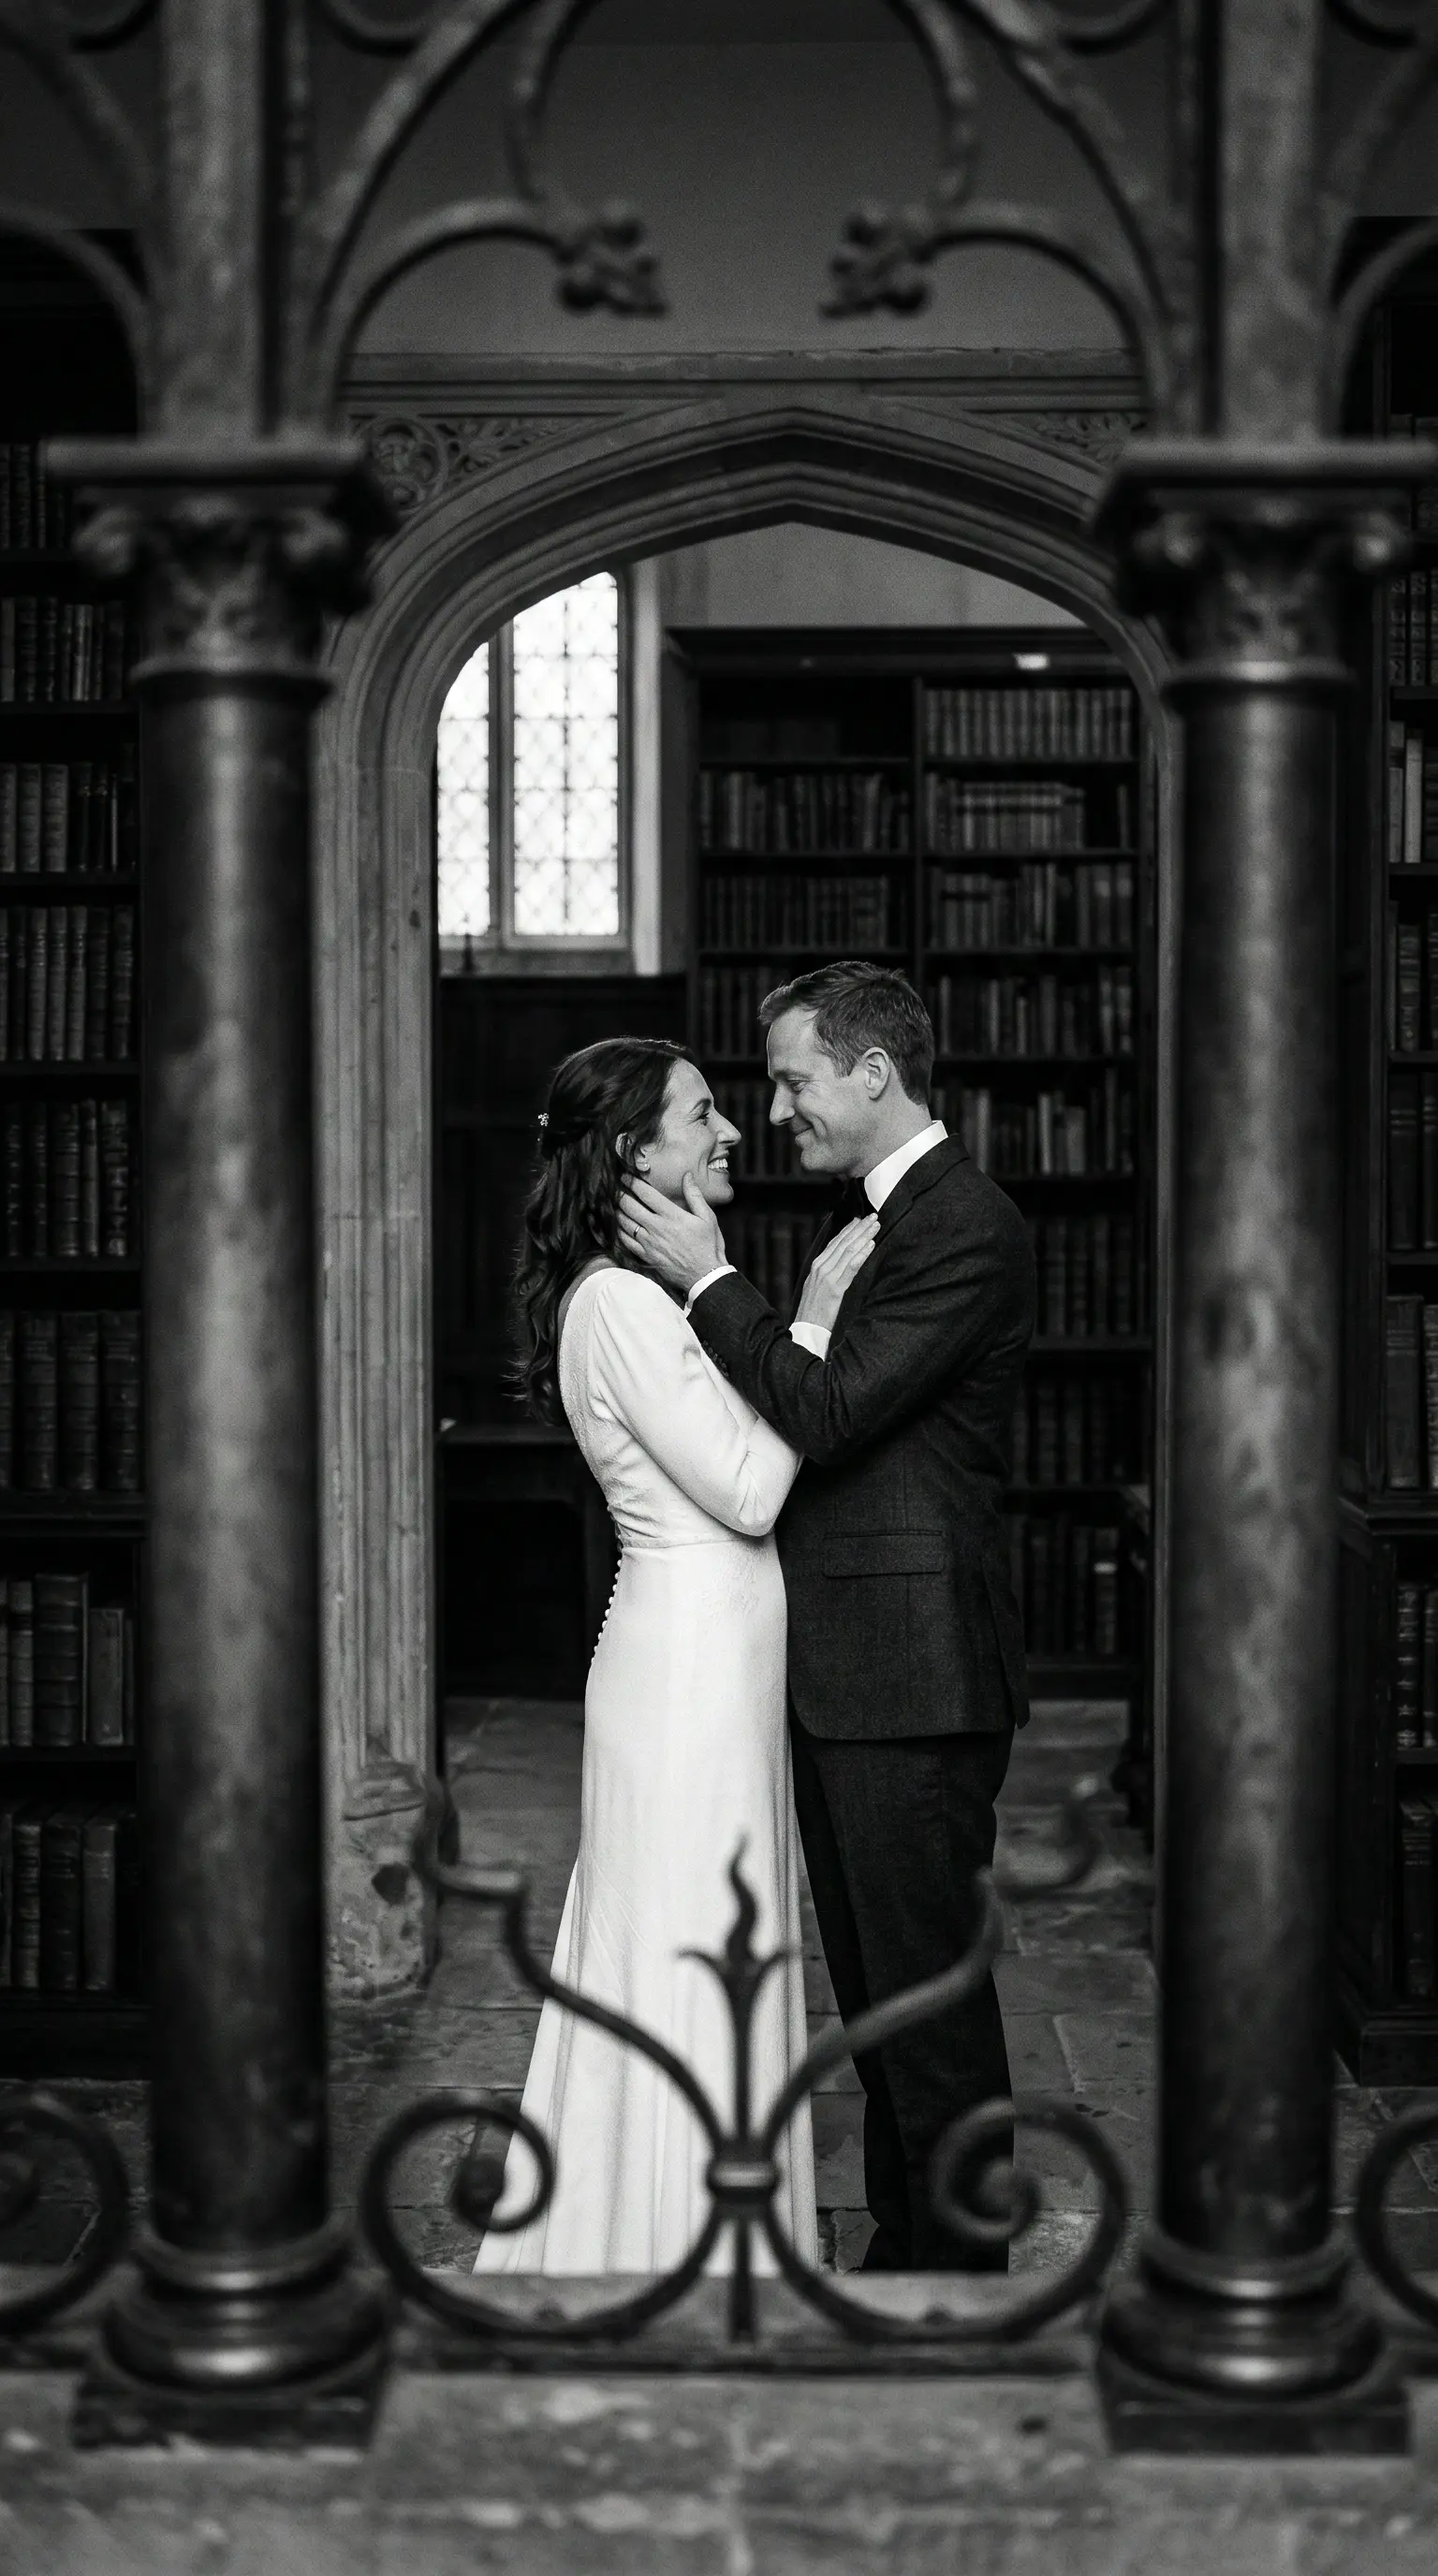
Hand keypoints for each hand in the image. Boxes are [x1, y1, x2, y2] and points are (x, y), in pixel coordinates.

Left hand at [617, 1175, 724, 1293]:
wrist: (705, 1276)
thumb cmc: (708, 1246)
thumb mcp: (708, 1217)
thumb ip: (695, 1195)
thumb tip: (686, 1176)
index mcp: (671, 1215)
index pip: (645, 1194)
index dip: (632, 1182)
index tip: (626, 1176)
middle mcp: (656, 1227)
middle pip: (629, 1206)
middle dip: (620, 1194)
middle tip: (617, 1189)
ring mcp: (649, 1243)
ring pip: (624, 1222)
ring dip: (618, 1211)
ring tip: (617, 1204)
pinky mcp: (646, 1256)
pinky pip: (626, 1241)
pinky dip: (619, 1231)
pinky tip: (619, 1226)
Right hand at [794, 1214, 879, 1332]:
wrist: (806, 1330)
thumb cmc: (814, 1311)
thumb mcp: (817, 1287)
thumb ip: (827, 1273)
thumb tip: (841, 1262)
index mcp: (816, 1266)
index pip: (835, 1242)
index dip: (849, 1229)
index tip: (861, 1220)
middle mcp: (820, 1268)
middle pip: (843, 1243)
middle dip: (860, 1228)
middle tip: (873, 1216)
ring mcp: (827, 1277)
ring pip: (848, 1251)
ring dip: (864, 1236)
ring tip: (876, 1226)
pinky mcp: (835, 1289)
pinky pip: (851, 1268)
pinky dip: (862, 1254)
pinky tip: (871, 1245)